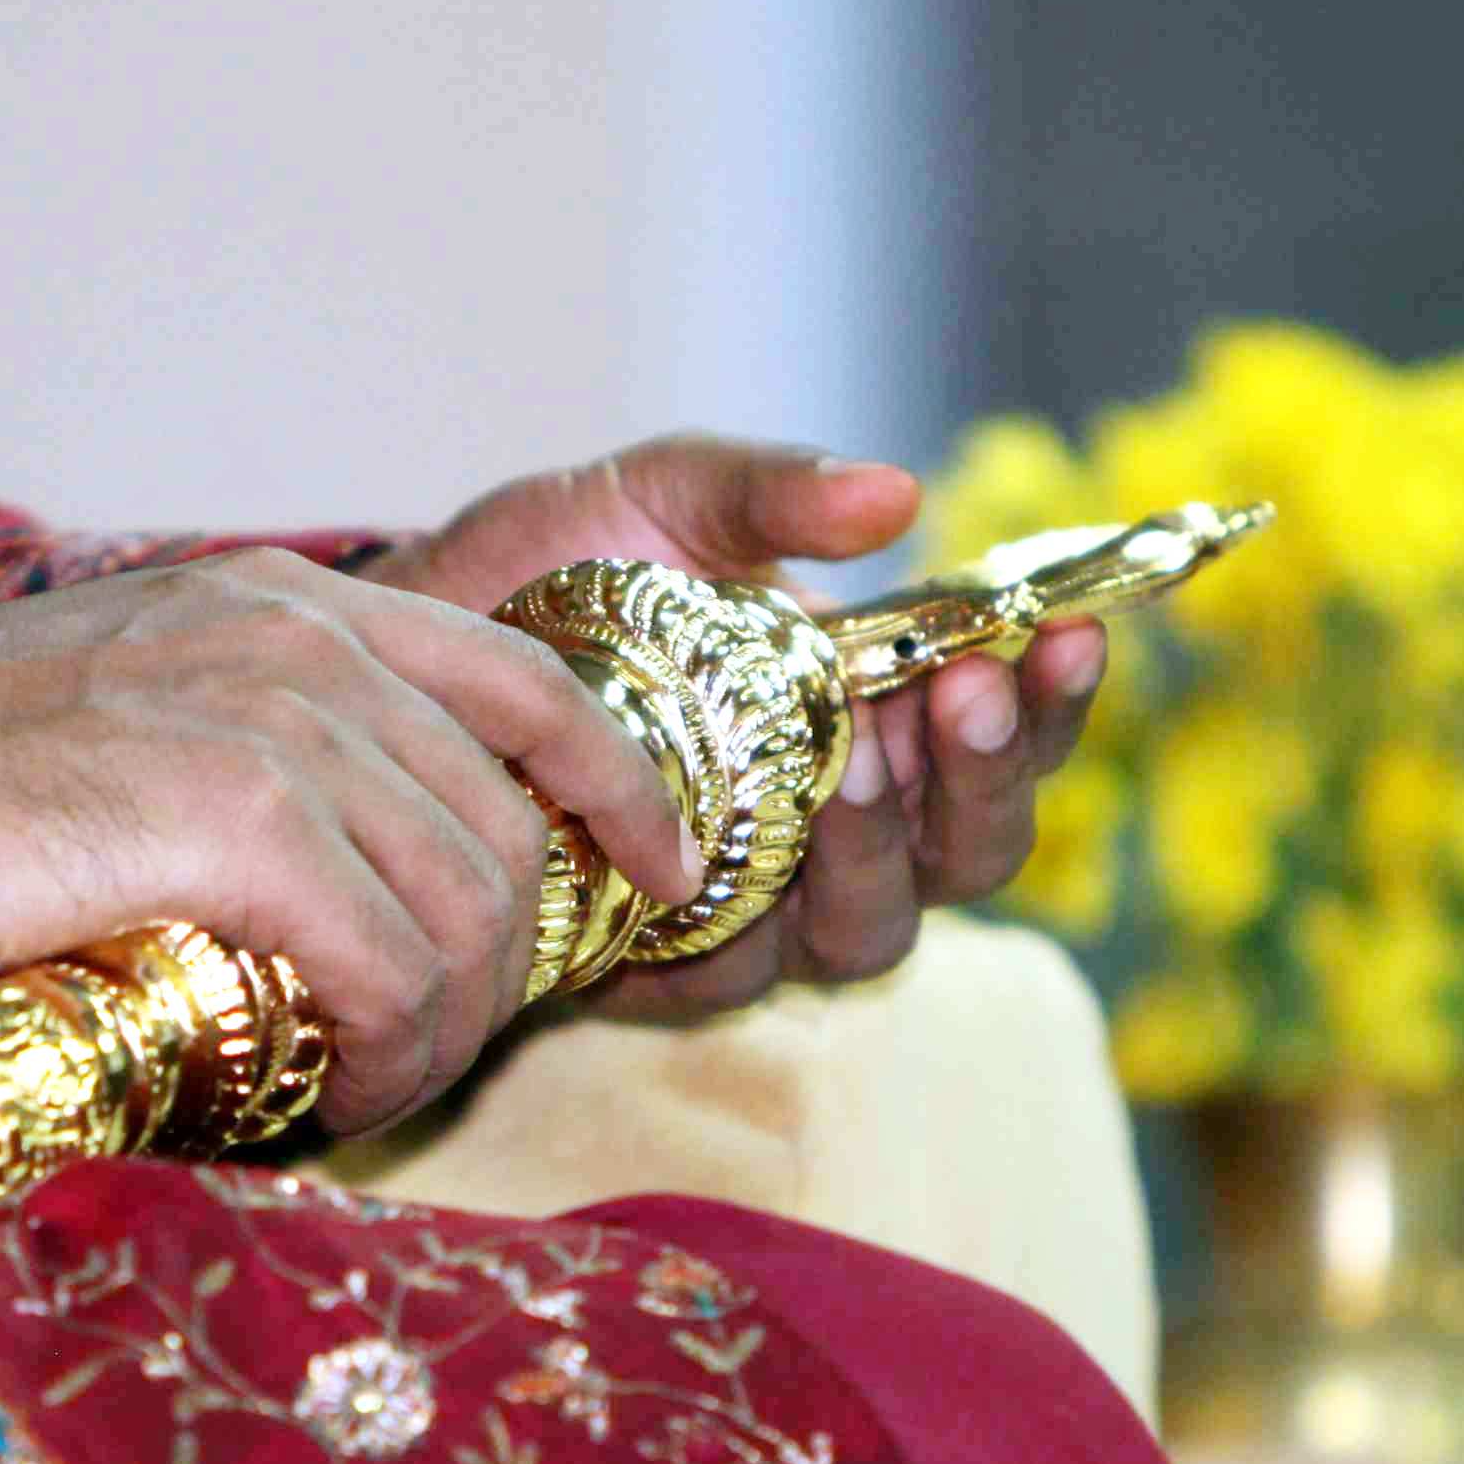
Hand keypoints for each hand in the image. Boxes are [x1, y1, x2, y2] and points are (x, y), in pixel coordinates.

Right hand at [0, 549, 697, 1132]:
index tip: (660, 871)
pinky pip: (392, 966)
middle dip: (501, 966)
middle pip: (507, 827)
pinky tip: (327, 1088)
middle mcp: (304, 639)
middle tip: (426, 1055)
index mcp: (289, 603)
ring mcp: (279, 717)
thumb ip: (253, 755)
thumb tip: (350, 882)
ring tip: (364, 1085)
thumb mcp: (129, 717)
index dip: (618, 787)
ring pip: (467, 910)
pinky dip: (384, 1052)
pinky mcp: (242, 814)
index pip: (526, 681)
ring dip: (441, 1030)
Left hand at [363, 433, 1108, 1019]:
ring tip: (854, 757)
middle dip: (986, 773)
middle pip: (975, 850)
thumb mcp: (654, 500)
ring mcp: (755, 906)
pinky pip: (738, 972)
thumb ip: (766, 497)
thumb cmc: (546, 574)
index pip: (1006, 732)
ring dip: (883, 845)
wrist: (396, 654)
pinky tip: (730, 845)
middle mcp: (837, 828)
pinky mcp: (658, 968)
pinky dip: (748, 914)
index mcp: (872, 716)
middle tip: (960, 687)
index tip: (1067, 626)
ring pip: (876, 926)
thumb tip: (897, 491)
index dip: (1053, 695)